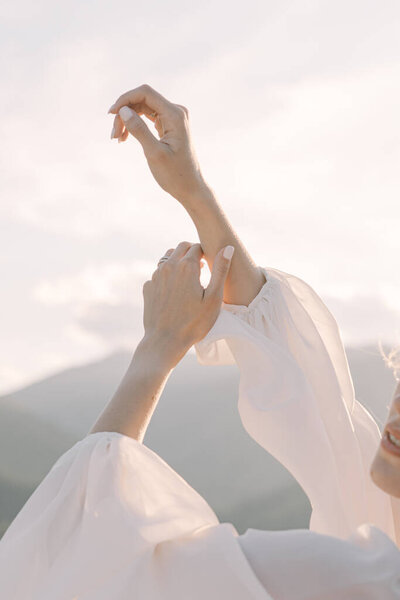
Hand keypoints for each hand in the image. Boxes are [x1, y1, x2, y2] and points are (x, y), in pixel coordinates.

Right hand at [108, 84, 208, 202]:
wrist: (190, 188)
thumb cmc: (175, 175)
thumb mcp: (154, 154)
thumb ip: (139, 130)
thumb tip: (123, 110)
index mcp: (175, 115)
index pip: (145, 93)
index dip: (125, 99)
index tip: (110, 114)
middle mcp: (176, 112)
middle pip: (142, 100)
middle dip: (124, 113)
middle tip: (113, 135)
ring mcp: (173, 118)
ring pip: (142, 108)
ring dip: (127, 120)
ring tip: (118, 139)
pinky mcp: (169, 125)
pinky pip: (147, 117)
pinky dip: (135, 124)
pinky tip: (125, 137)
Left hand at [142, 241, 234, 366]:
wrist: (165, 341)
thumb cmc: (194, 323)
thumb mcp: (214, 298)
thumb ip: (220, 270)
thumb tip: (227, 248)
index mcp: (187, 267)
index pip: (197, 246)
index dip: (205, 252)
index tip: (209, 263)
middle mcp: (168, 266)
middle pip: (181, 247)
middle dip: (191, 252)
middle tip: (201, 267)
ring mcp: (155, 276)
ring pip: (168, 258)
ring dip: (178, 262)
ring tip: (188, 278)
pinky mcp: (148, 287)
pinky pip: (158, 273)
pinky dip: (167, 275)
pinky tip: (174, 290)